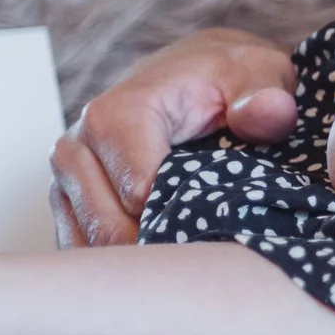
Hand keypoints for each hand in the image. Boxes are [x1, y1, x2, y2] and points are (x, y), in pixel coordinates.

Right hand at [50, 29, 296, 247]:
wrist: (196, 73)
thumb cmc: (227, 78)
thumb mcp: (258, 75)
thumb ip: (264, 98)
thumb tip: (268, 113)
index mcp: (116, 115)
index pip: (138, 193)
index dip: (184, 218)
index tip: (224, 225)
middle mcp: (78, 146)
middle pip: (109, 227)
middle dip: (163, 247)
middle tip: (212, 253)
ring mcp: (66, 177)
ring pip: (94, 244)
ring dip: (142, 257)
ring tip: (191, 254)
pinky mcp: (67, 200)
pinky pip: (85, 247)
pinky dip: (121, 261)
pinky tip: (163, 257)